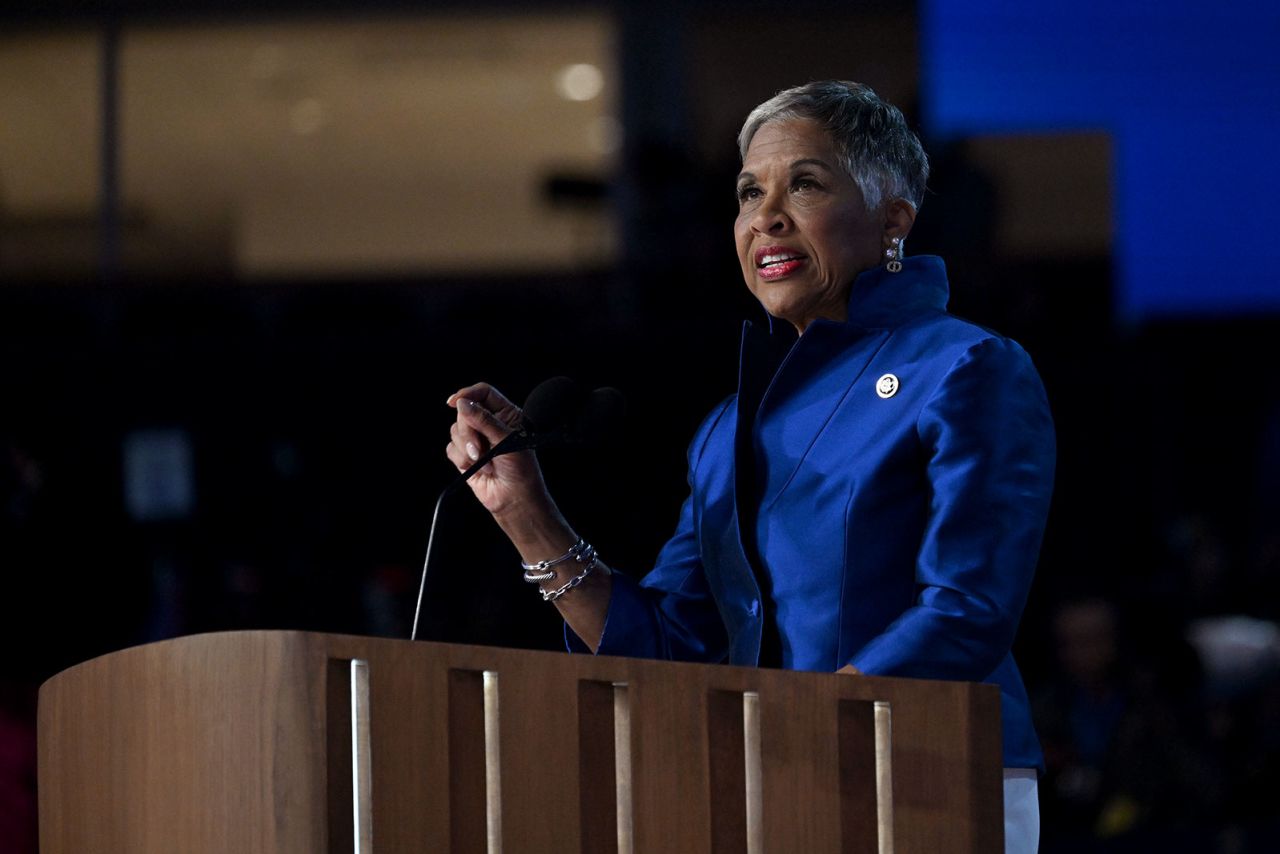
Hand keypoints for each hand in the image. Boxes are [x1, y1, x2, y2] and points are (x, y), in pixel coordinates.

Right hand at [445, 383, 549, 518]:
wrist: (514, 499)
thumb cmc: (521, 470)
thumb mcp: (507, 440)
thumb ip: (484, 421)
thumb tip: (462, 403)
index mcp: (505, 414)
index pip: (483, 393)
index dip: (468, 394)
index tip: (455, 402)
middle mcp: (489, 424)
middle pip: (465, 412)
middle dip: (469, 432)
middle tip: (479, 450)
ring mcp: (476, 439)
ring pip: (455, 430)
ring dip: (467, 449)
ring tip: (485, 463)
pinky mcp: (464, 455)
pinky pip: (451, 448)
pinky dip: (461, 459)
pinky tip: (477, 469)